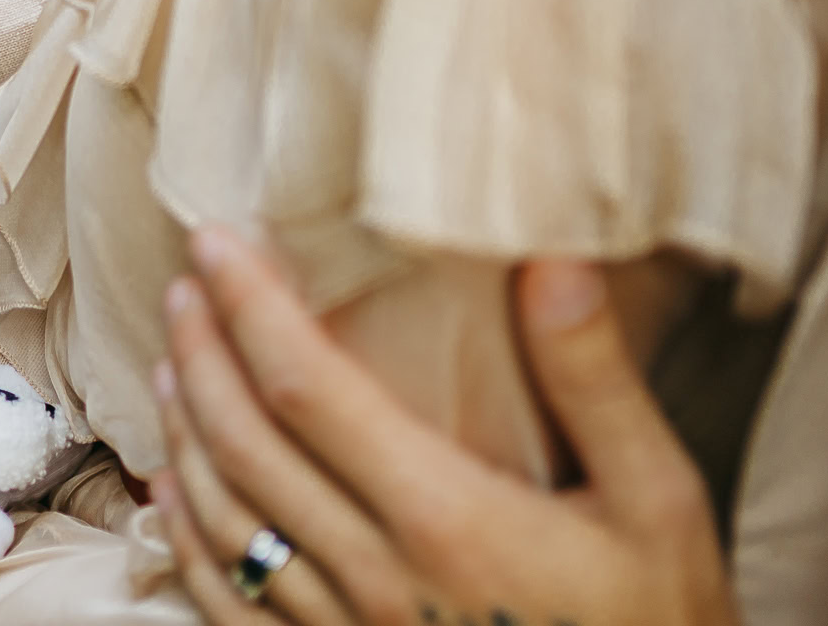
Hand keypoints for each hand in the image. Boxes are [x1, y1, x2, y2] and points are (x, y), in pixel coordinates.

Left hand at [152, 226, 736, 625]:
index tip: (216, 240)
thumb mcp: (659, 502)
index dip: (251, 305)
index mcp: (446, 518)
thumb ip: (597, 380)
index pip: (308, 387)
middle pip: (248, 446)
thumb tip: (551, 259)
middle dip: (204, 352)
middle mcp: (379, 577)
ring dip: (186, 433)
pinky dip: (185, 542)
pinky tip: (168, 496)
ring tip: (172, 361)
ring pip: (226, 522)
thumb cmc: (659, 624)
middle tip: (183, 285)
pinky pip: (231, 607)